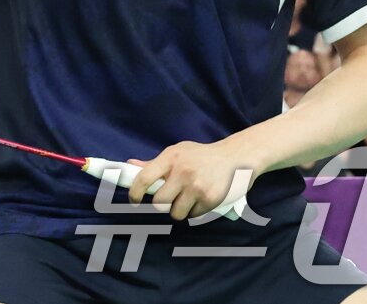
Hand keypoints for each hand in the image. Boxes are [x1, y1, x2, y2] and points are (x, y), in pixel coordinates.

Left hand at [127, 139, 254, 220]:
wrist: (236, 158)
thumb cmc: (201, 155)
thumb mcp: (177, 152)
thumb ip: (154, 162)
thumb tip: (130, 164)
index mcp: (170, 158)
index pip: (144, 178)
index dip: (135, 192)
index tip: (134, 200)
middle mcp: (182, 172)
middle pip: (159, 202)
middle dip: (162, 204)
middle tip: (169, 199)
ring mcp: (196, 187)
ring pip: (176, 213)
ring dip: (179, 210)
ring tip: (186, 200)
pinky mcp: (210, 200)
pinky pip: (193, 215)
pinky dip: (195, 211)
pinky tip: (200, 200)